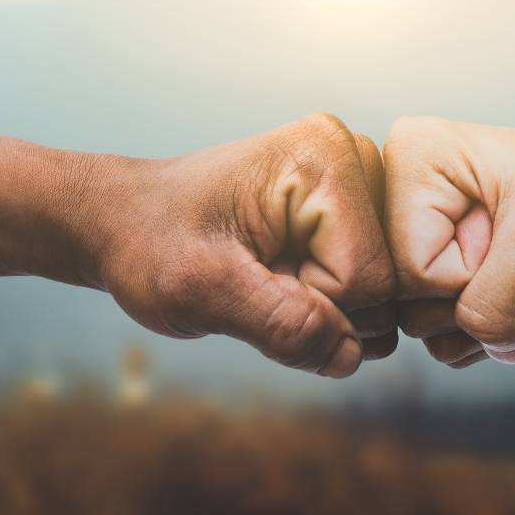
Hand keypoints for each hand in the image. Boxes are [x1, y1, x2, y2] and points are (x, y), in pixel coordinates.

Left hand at [93, 114, 395, 377]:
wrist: (129, 220)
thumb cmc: (151, 241)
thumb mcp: (200, 289)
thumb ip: (279, 324)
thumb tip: (351, 356)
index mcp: (325, 157)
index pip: (367, 277)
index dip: (311, 305)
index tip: (253, 281)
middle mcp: (354, 159)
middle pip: (385, 283)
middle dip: (323, 307)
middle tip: (259, 278)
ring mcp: (356, 184)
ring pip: (382, 291)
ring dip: (325, 307)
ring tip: (270, 275)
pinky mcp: (350, 211)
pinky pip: (369, 286)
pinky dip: (328, 301)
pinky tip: (286, 274)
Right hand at [384, 117, 514, 365]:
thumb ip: (496, 307)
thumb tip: (486, 349)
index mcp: (411, 158)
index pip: (409, 266)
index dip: (468, 273)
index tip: (507, 234)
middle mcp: (396, 188)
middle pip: (404, 296)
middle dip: (472, 295)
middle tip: (513, 251)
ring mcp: (410, 229)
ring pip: (415, 320)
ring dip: (479, 317)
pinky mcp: (427, 260)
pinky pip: (432, 330)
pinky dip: (479, 328)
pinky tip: (509, 290)